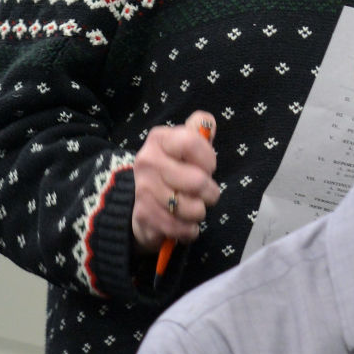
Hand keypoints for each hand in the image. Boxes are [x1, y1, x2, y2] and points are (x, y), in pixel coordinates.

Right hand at [130, 111, 219, 252]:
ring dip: (199, 212)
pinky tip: (186, 223)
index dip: (208, 159)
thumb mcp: (185, 146)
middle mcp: (147, 161)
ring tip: (194, 208)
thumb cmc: (174, 170)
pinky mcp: (144, 216)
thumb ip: (199, 130)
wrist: (144, 203)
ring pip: (192, 208)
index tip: (208, 167)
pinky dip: (189, 230)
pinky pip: (181, 228)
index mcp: (159, 139)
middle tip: (206, 193)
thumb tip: (207, 123)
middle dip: (210, 192)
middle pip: (197, 181)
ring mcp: (143, 190)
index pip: (192, 143)